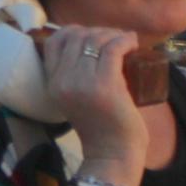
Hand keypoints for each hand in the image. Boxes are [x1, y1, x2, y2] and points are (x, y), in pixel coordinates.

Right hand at [37, 23, 147, 160]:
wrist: (112, 154)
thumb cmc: (100, 127)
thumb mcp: (75, 99)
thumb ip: (74, 77)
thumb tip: (92, 46)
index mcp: (52, 84)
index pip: (54, 42)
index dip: (74, 31)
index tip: (92, 37)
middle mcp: (63, 80)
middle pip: (76, 36)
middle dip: (97, 31)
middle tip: (114, 39)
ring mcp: (83, 82)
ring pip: (95, 39)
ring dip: (113, 34)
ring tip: (126, 41)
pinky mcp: (106, 84)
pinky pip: (113, 48)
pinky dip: (125, 40)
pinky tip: (133, 43)